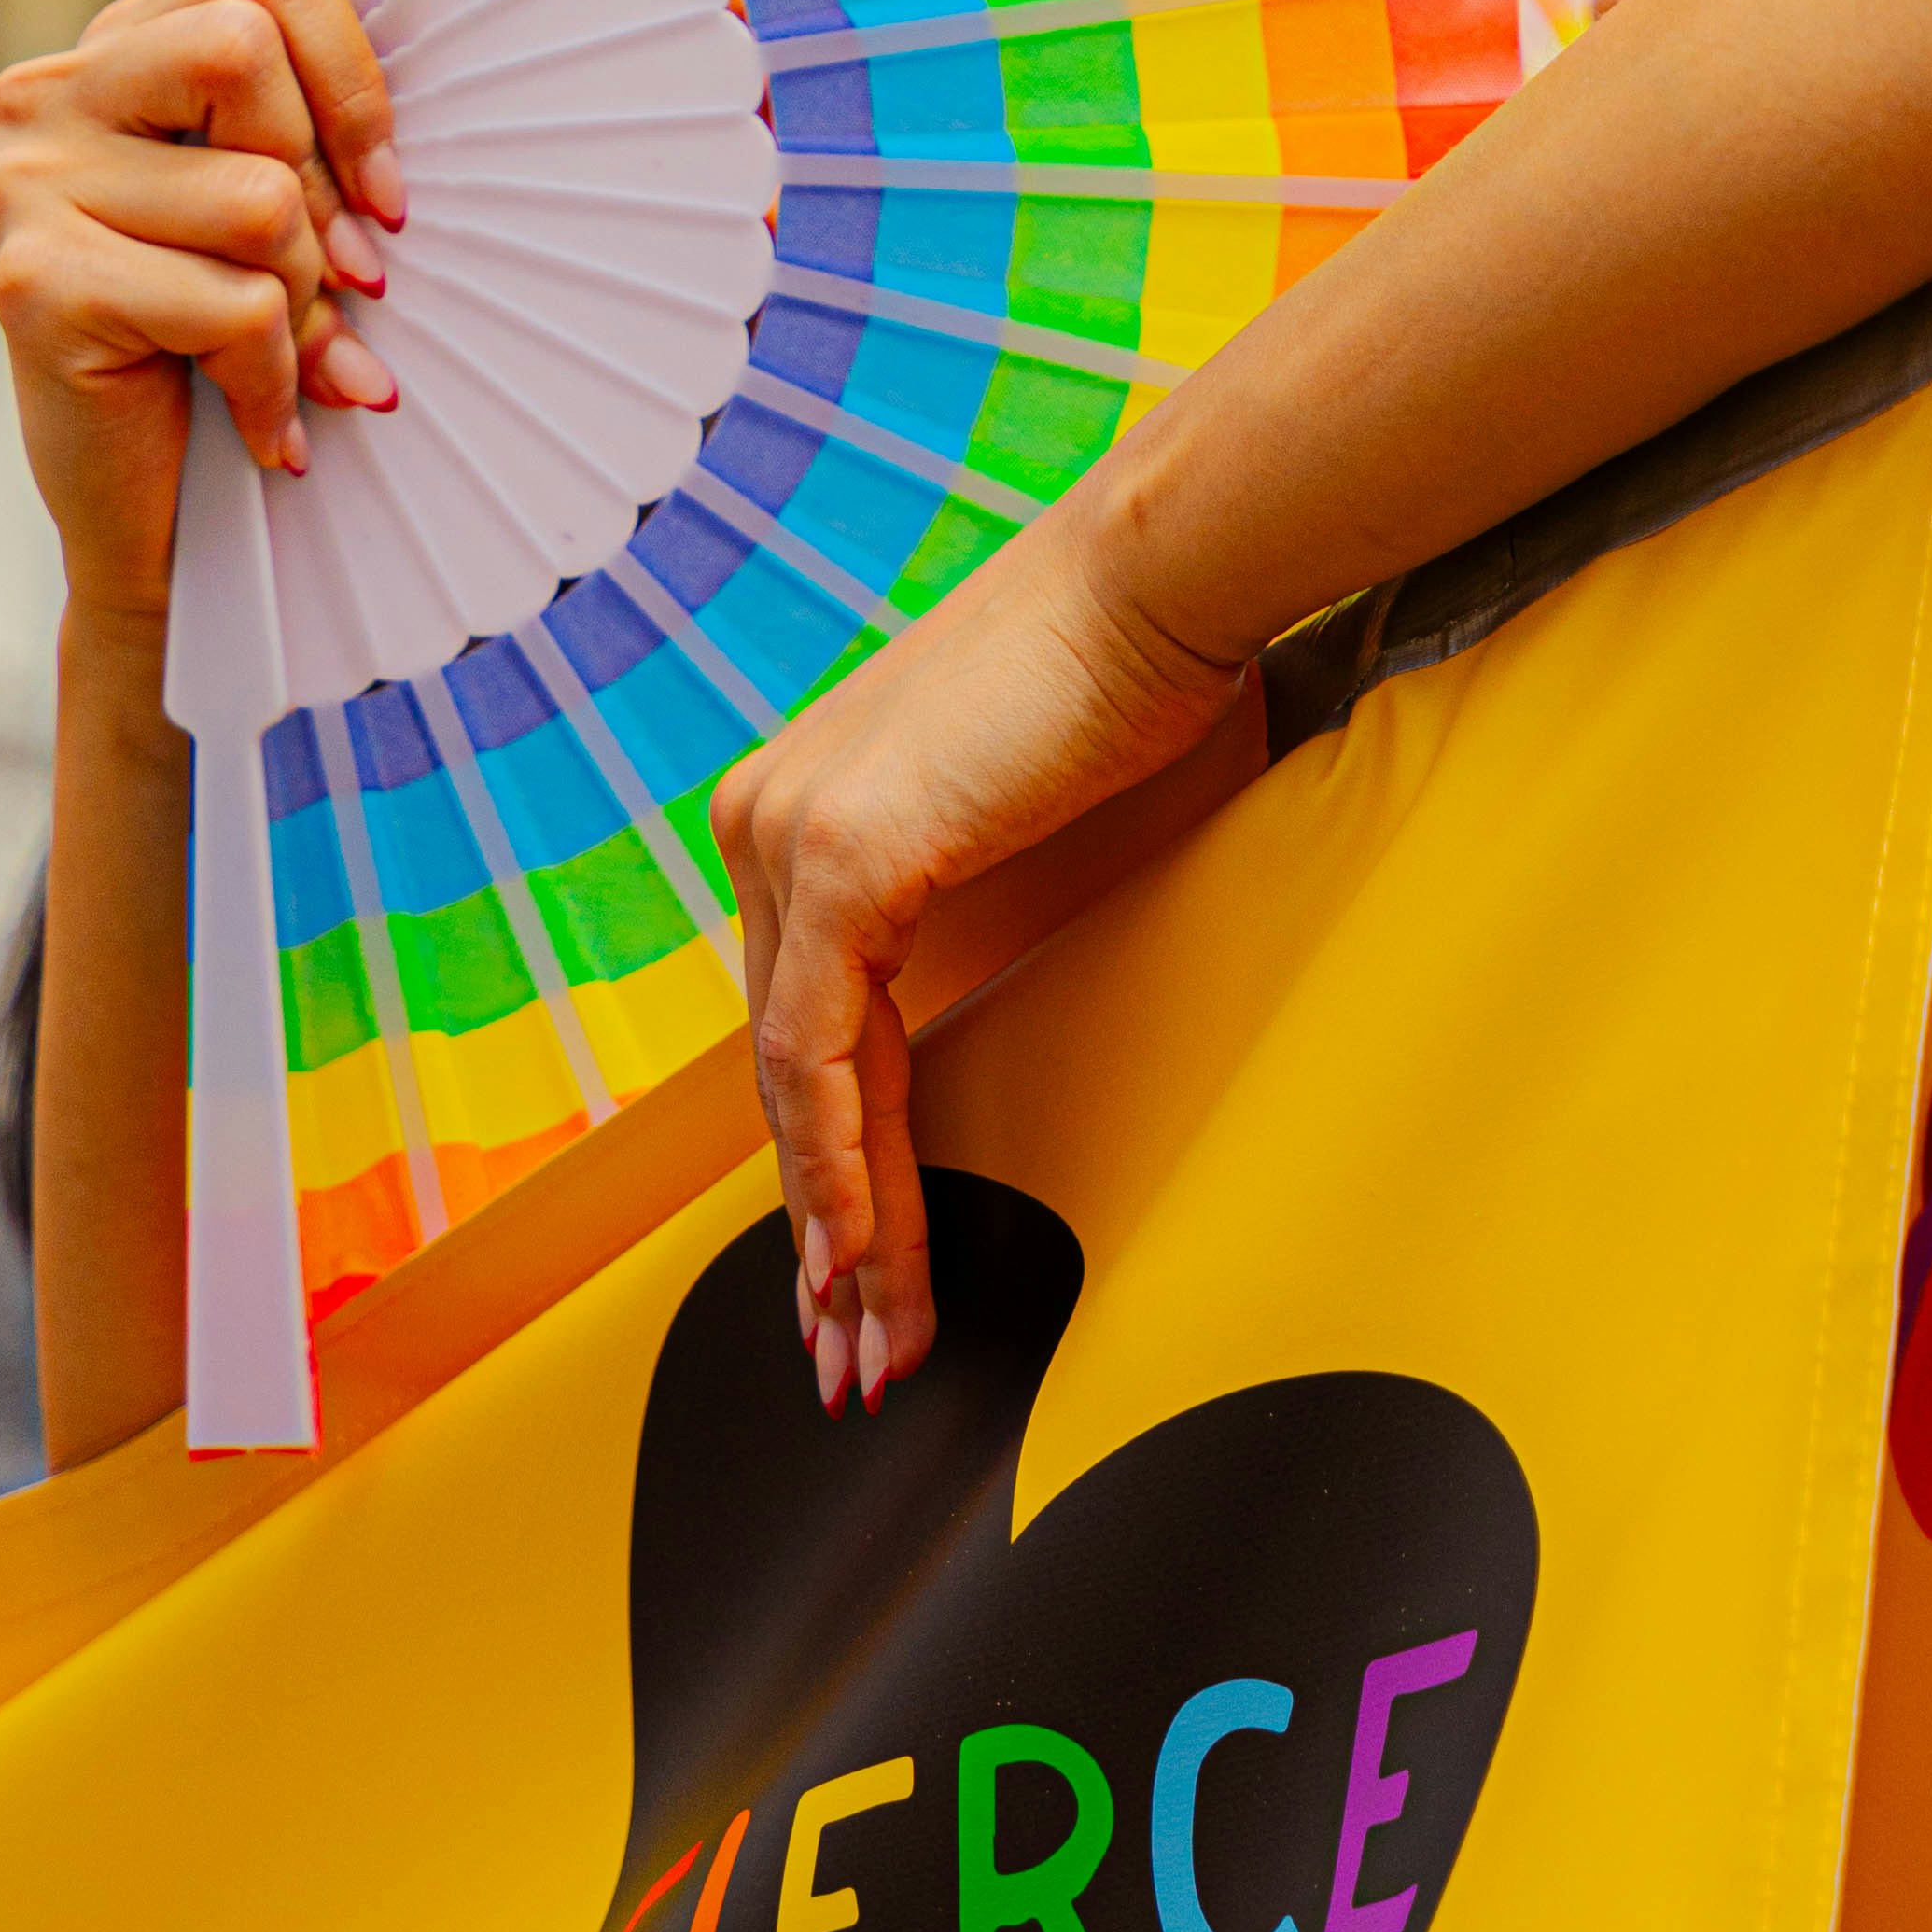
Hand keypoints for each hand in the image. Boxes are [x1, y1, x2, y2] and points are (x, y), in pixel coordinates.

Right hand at [0, 0, 405, 655]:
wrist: (142, 517)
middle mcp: (47, 97)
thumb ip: (304, 138)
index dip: (355, 81)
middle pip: (246, 50)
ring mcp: (25, 187)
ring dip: (303, 305)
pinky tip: (264, 426)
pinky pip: (234, 306)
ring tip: (287, 364)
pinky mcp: (35, 285)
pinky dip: (276, 381)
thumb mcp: (270, 217)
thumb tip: (393, 158)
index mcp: (114, 51)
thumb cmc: (217, 349)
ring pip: (255, 197)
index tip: (384, 194)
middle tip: (339, 283)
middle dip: (319, 186)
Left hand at [719, 496, 1240, 1409]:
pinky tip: (867, 1259)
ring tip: (872, 1345)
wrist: (1164, 575)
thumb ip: (982, 920)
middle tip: (852, 1355)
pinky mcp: (842, 856)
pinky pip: (821, 1054)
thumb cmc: (1133, 682)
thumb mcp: (1030, 829)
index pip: (804, 1030)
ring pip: (801, 1085)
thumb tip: (1000, 1020)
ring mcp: (789, 834)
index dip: (833, 1167)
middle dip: (828, 1235)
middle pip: (792, 1075)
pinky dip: (846, 1168)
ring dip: (843, 1234)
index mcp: (803, 814)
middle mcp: (768, 822)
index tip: (857, 1283)